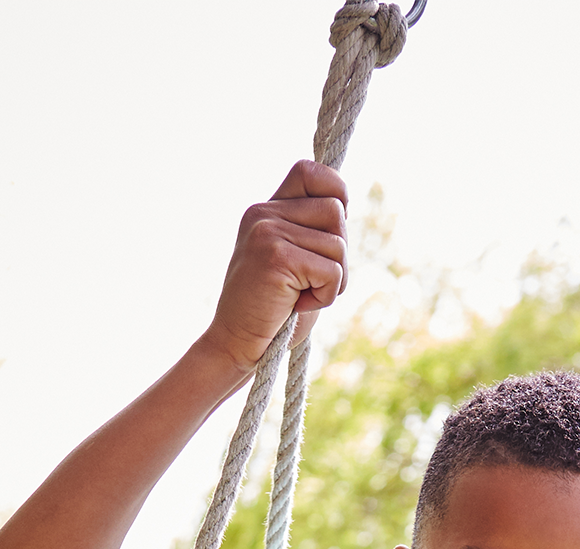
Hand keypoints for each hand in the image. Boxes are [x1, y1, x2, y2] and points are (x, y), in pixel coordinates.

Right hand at [203, 161, 348, 376]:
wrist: (236, 344)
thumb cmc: (271, 310)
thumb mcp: (292, 260)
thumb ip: (311, 231)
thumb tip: (343, 205)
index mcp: (266, 208)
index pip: (311, 171)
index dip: (335, 192)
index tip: (332, 228)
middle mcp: (264, 213)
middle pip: (336, 211)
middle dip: (338, 254)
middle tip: (311, 282)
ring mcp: (268, 232)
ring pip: (338, 243)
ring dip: (333, 280)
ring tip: (302, 295)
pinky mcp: (277, 257)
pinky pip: (332, 270)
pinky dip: (326, 296)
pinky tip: (298, 305)